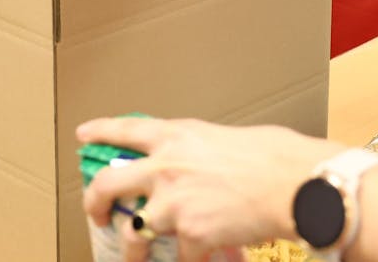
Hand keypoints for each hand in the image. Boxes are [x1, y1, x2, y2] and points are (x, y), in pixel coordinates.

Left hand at [77, 116, 341, 260]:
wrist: (294, 185)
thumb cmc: (273, 157)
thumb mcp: (226, 139)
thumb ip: (199, 152)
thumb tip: (195, 166)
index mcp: (176, 137)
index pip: (126, 129)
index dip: (101, 132)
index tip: (83, 136)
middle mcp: (166, 167)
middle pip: (108, 184)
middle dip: (94, 202)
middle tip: (95, 213)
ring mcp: (173, 203)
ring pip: (134, 232)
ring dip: (133, 249)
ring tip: (135, 256)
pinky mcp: (189, 235)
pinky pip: (180, 256)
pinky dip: (191, 259)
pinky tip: (202, 257)